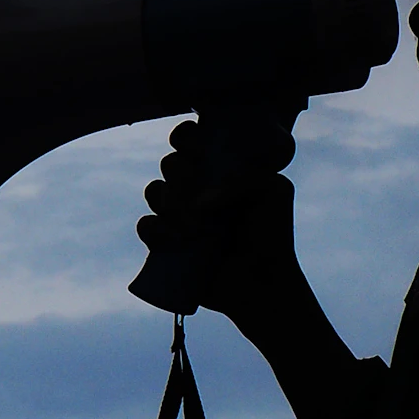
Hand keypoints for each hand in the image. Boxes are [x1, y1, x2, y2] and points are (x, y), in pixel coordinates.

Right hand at [137, 118, 305, 326]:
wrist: (264, 282)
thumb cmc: (272, 234)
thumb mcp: (273, 191)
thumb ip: (243, 179)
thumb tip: (198, 202)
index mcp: (217, 169)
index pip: (190, 139)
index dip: (185, 136)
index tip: (197, 148)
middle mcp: (195, 188)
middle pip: (170, 163)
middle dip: (180, 172)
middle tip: (197, 188)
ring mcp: (178, 215)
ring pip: (154, 191)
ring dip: (170, 202)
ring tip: (195, 223)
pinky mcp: (165, 244)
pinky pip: (145, 226)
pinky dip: (155, 229)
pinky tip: (178, 239)